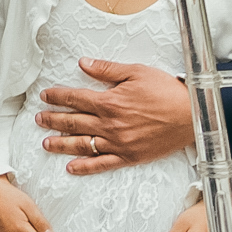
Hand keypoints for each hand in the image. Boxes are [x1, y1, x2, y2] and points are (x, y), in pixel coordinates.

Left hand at [36, 60, 193, 171]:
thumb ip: (107, 70)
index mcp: (109, 102)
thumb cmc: (166, 92)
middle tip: (38, 119)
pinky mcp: (129, 157)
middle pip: (73, 122)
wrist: (192, 116)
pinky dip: (85, 167)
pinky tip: (71, 168)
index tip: (44, 96)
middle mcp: (109, 124)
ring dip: (61, 144)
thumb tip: (83, 63)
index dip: (57, 97)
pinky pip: (102, 164)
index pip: (75, 98)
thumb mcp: (136, 72)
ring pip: (82, 144)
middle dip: (52, 120)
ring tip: (46, 143)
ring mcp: (118, 143)